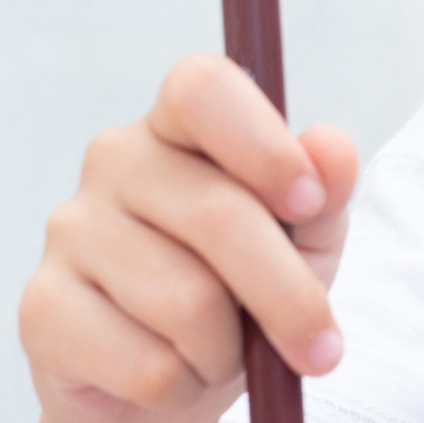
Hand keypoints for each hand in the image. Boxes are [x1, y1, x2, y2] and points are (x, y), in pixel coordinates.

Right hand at [20, 54, 358, 422]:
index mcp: (180, 124)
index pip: (203, 88)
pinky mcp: (43, 307)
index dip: (263, 143)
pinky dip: (185, 385)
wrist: (169, 379)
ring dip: (229, 347)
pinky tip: (177, 375)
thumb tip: (331, 145)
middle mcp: (117, 160)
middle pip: (217, 212)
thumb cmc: (246, 286)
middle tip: (322, 345)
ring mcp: (71, 229)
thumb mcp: (306, 236)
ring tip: (226, 351)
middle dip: (288, 293)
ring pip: (187, 299)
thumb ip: (326, 188)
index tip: (309, 203)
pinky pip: (146, 363)